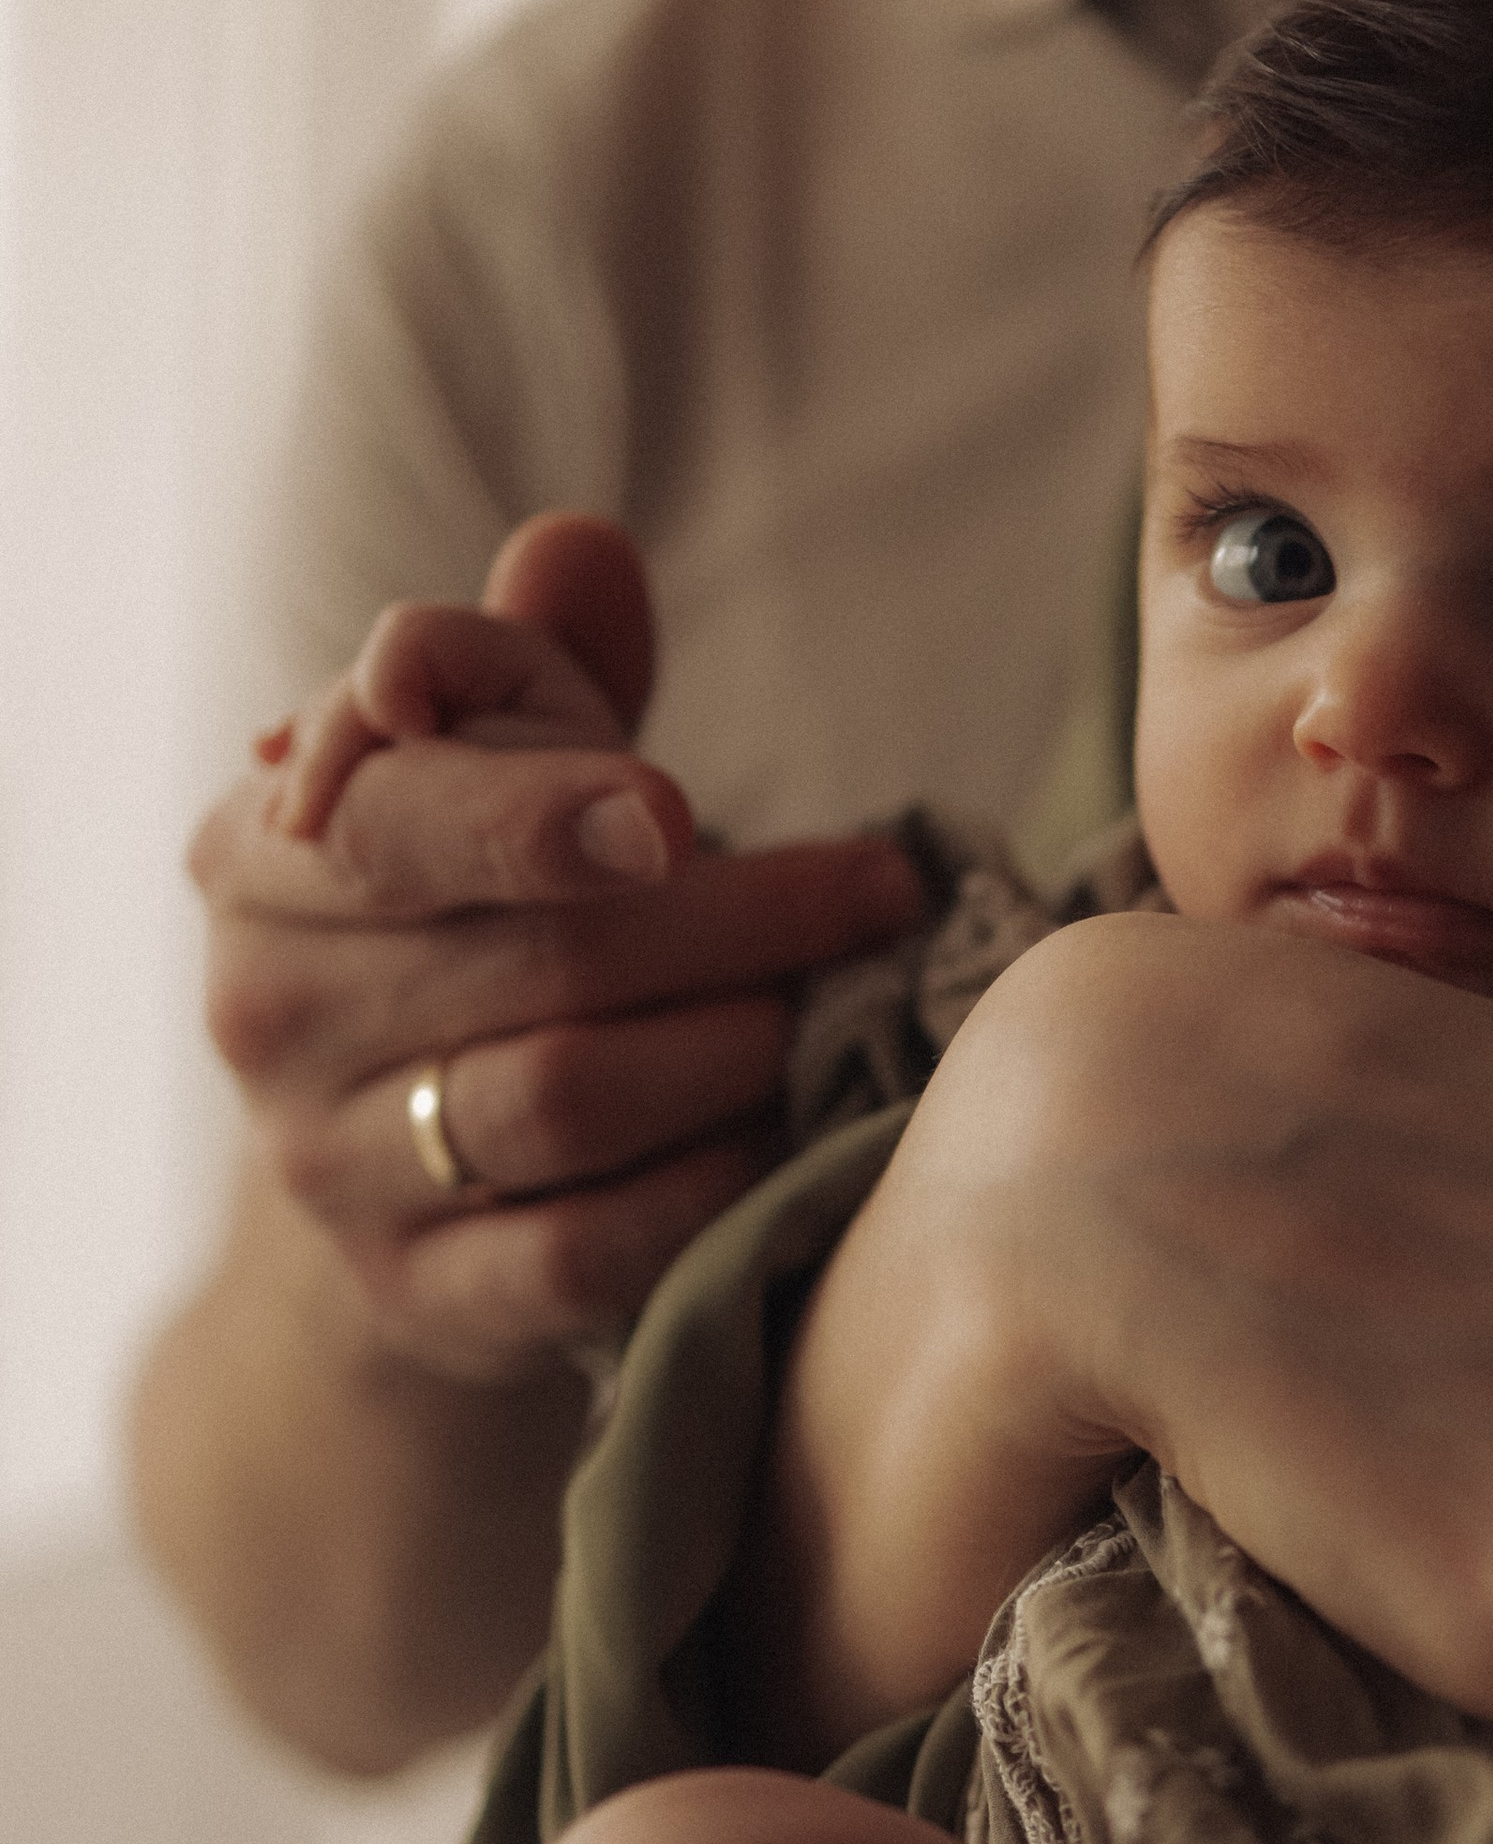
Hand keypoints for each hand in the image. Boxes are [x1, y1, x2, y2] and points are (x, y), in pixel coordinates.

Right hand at [195, 514, 920, 1384]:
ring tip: (826, 1010)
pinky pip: (583, 1247)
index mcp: (264, 855)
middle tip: (878, 896)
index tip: (678, 809)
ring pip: (558, 1098)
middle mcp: (267, 1013)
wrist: (407, 1169)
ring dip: (726, 1049)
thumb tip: (576, 544)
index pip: (395, 824)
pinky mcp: (422, 1298)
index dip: (534, 814)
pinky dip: (704, 1185)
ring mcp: (333, 1170)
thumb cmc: (480, 919)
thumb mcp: (495, 773)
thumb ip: (534, 663)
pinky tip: (784, 1136)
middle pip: (526, 961)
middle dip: (730, 922)